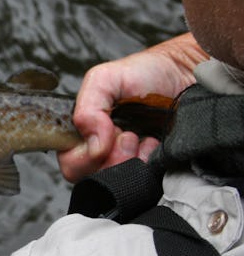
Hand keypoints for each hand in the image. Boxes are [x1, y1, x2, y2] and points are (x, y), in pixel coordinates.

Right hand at [58, 33, 207, 182]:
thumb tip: (93, 145)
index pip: (70, 162)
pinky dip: (149, 165)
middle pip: (90, 176)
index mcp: (81, 133)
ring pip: (115, 182)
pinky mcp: (148, 169)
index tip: (109, 133)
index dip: (85, 155)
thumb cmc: (144, 73)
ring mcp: (123, 162)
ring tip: (143, 138)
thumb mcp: (104, 79)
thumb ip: (87, 109)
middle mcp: (98, 151)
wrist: (185, 74)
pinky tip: (154, 146)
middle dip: (112, 158)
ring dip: (131, 161)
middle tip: (129, 136)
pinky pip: (142, 181)